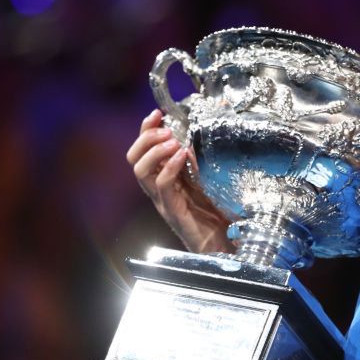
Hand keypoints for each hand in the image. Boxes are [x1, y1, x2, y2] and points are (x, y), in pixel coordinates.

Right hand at [127, 109, 231, 252]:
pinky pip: (162, 186)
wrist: (225, 246)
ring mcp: (164, 201)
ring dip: (154, 151)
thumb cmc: (218, 215)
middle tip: (165, 130)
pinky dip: (169, 167)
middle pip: (134, 159)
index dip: (146, 130)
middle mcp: (159, 189)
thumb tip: (204, 133)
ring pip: (141, 171)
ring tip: (172, 142)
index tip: (157, 113)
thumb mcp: (210, 179)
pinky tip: (181, 156)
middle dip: (146, 138)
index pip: (144, 150)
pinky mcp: (173, 212)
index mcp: (166, 178)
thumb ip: (203, 161)